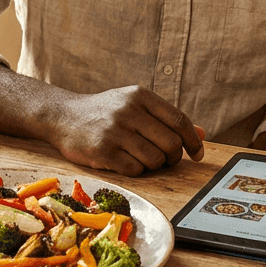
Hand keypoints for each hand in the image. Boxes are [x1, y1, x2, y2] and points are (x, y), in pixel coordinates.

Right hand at [48, 85, 204, 175]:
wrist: (62, 116)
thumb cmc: (105, 112)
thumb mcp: (135, 106)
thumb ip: (167, 119)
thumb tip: (202, 134)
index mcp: (140, 96)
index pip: (179, 120)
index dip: (193, 141)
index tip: (197, 154)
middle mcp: (129, 110)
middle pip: (171, 143)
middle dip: (173, 157)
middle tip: (165, 159)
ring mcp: (115, 130)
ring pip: (155, 159)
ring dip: (154, 165)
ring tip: (142, 159)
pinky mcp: (103, 150)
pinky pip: (135, 170)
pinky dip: (136, 170)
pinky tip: (125, 162)